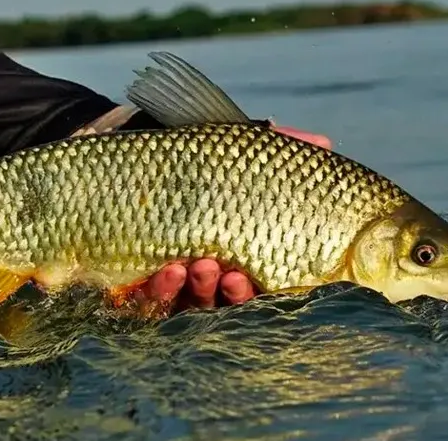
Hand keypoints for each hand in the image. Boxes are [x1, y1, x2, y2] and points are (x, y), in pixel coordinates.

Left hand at [142, 125, 331, 310]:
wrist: (122, 160)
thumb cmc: (186, 160)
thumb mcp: (230, 150)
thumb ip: (277, 149)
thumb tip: (325, 143)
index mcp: (240, 253)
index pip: (259, 282)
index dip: (259, 287)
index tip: (254, 275)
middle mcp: (209, 275)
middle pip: (228, 301)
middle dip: (233, 293)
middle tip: (231, 275)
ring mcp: (173, 284)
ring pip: (193, 305)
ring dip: (201, 290)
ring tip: (201, 267)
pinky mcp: (135, 285)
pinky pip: (151, 301)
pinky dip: (162, 290)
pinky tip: (167, 271)